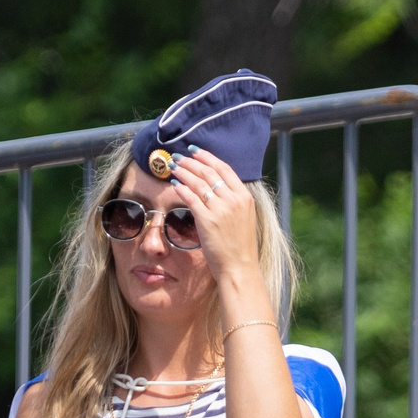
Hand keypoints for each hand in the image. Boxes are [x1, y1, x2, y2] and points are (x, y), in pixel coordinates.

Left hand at [167, 149, 262, 286]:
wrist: (240, 267)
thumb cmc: (240, 246)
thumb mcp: (244, 217)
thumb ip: (233, 201)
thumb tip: (216, 188)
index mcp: (244, 196)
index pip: (225, 169)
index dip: (208, 157)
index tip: (196, 151)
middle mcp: (234, 199)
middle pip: (209, 172)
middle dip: (191, 161)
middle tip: (178, 156)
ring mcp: (221, 209)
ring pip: (198, 182)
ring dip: (184, 172)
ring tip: (173, 167)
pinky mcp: (207, 220)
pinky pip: (191, 198)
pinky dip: (181, 188)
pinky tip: (174, 184)